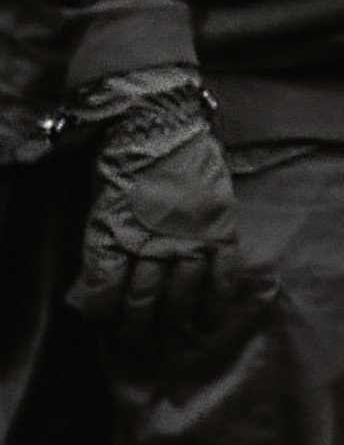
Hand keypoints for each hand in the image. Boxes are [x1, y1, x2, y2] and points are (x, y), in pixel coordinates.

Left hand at [62, 68, 249, 346]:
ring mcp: (186, 231)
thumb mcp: (74, 153)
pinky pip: (222, 268)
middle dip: (138, 322)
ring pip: (182, 291)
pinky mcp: (217, 221)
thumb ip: (49, 164)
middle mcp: (148, 237)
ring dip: (178, 318)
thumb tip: (17, 159)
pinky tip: (213, 317)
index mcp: (109, 227)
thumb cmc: (113, 132)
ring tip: (177, 337)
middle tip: (138, 337)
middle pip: (142, 297)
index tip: (100, 320)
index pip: (103, 285)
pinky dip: (218, 295)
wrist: (159, 106)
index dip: (101, 309)